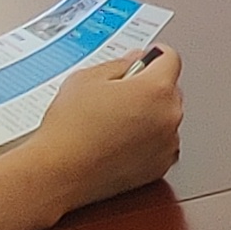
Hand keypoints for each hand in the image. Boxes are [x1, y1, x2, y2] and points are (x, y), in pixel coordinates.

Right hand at [19, 45, 183, 213]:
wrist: (60, 173)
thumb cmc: (69, 129)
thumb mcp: (86, 79)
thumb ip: (119, 64)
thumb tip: (134, 61)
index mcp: (156, 89)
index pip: (170, 58)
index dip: (154, 56)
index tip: (145, 59)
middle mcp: (169, 116)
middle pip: (169, 89)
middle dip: (149, 88)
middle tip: (118, 96)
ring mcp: (167, 144)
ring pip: (165, 117)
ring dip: (150, 115)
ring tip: (114, 123)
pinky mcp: (160, 167)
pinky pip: (161, 144)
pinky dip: (147, 141)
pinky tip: (119, 142)